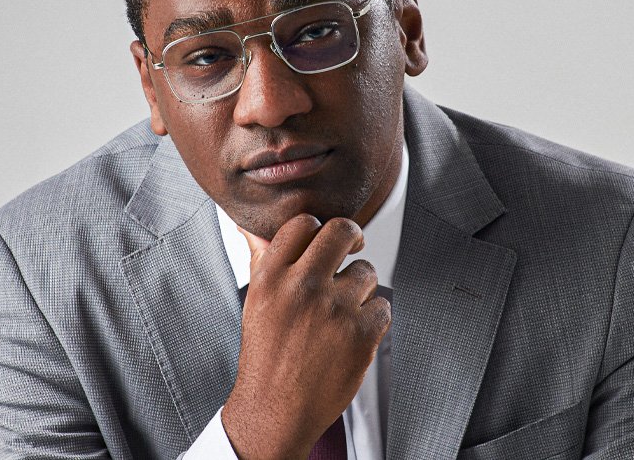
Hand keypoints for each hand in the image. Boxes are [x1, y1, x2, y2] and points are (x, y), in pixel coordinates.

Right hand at [221, 214, 391, 459]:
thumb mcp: (255, 300)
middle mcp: (302, 287)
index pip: (303, 223)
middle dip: (353, 237)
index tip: (325, 240)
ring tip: (343, 311)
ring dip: (361, 288)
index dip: (319, 228)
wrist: (276, 409)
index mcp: (272, 277)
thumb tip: (250, 225)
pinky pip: (383, 306)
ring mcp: (334, 310)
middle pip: (343, 231)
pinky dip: (373, 319)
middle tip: (353, 248)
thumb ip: (261, 258)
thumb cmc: (265, 355)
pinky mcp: (360, 334)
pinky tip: (353, 332)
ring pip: (366, 272)